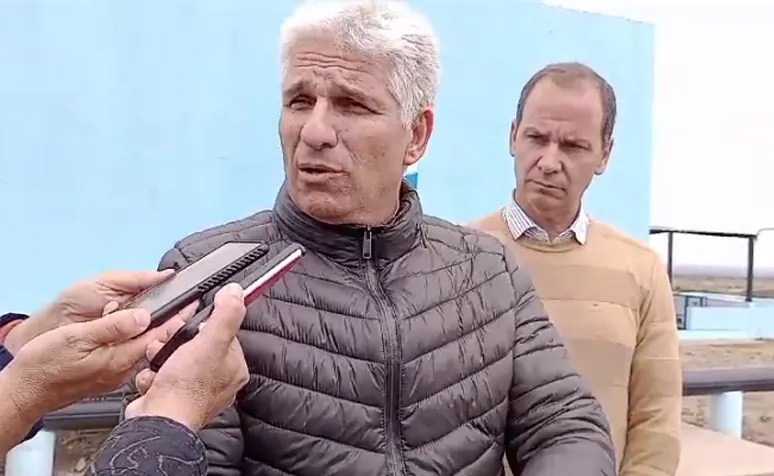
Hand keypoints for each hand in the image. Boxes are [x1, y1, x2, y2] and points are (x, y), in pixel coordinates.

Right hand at [3, 293, 195, 416]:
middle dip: (174, 323)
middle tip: (189, 304)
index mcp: (120, 358)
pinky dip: (143, 340)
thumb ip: (113, 327)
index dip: (178, 317)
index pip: (159, 335)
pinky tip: (142, 330)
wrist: (26, 391)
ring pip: (147, 348)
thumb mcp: (79, 338)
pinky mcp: (109, 374)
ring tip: (172, 312)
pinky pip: (133, 355)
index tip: (193, 302)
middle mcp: (123, 368)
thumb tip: (143, 316)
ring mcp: (117, 373)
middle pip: (158, 342)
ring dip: (159, 330)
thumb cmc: (46, 366)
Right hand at [125, 283, 249, 430]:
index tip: (189, 327)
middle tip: (168, 346)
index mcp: (233, 369)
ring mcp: (194, 392)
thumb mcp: (210, 342)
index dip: (202, 326)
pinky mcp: (172, 399)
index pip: (222, 333)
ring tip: (157, 363)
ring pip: (175, 360)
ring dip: (160, 357)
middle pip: (195, 345)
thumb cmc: (186, 388)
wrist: (157, 422)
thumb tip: (236, 292)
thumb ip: (226, 315)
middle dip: (175, 343)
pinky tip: (153, 380)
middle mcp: (217, 382)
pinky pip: (160, 377)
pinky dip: (152, 376)